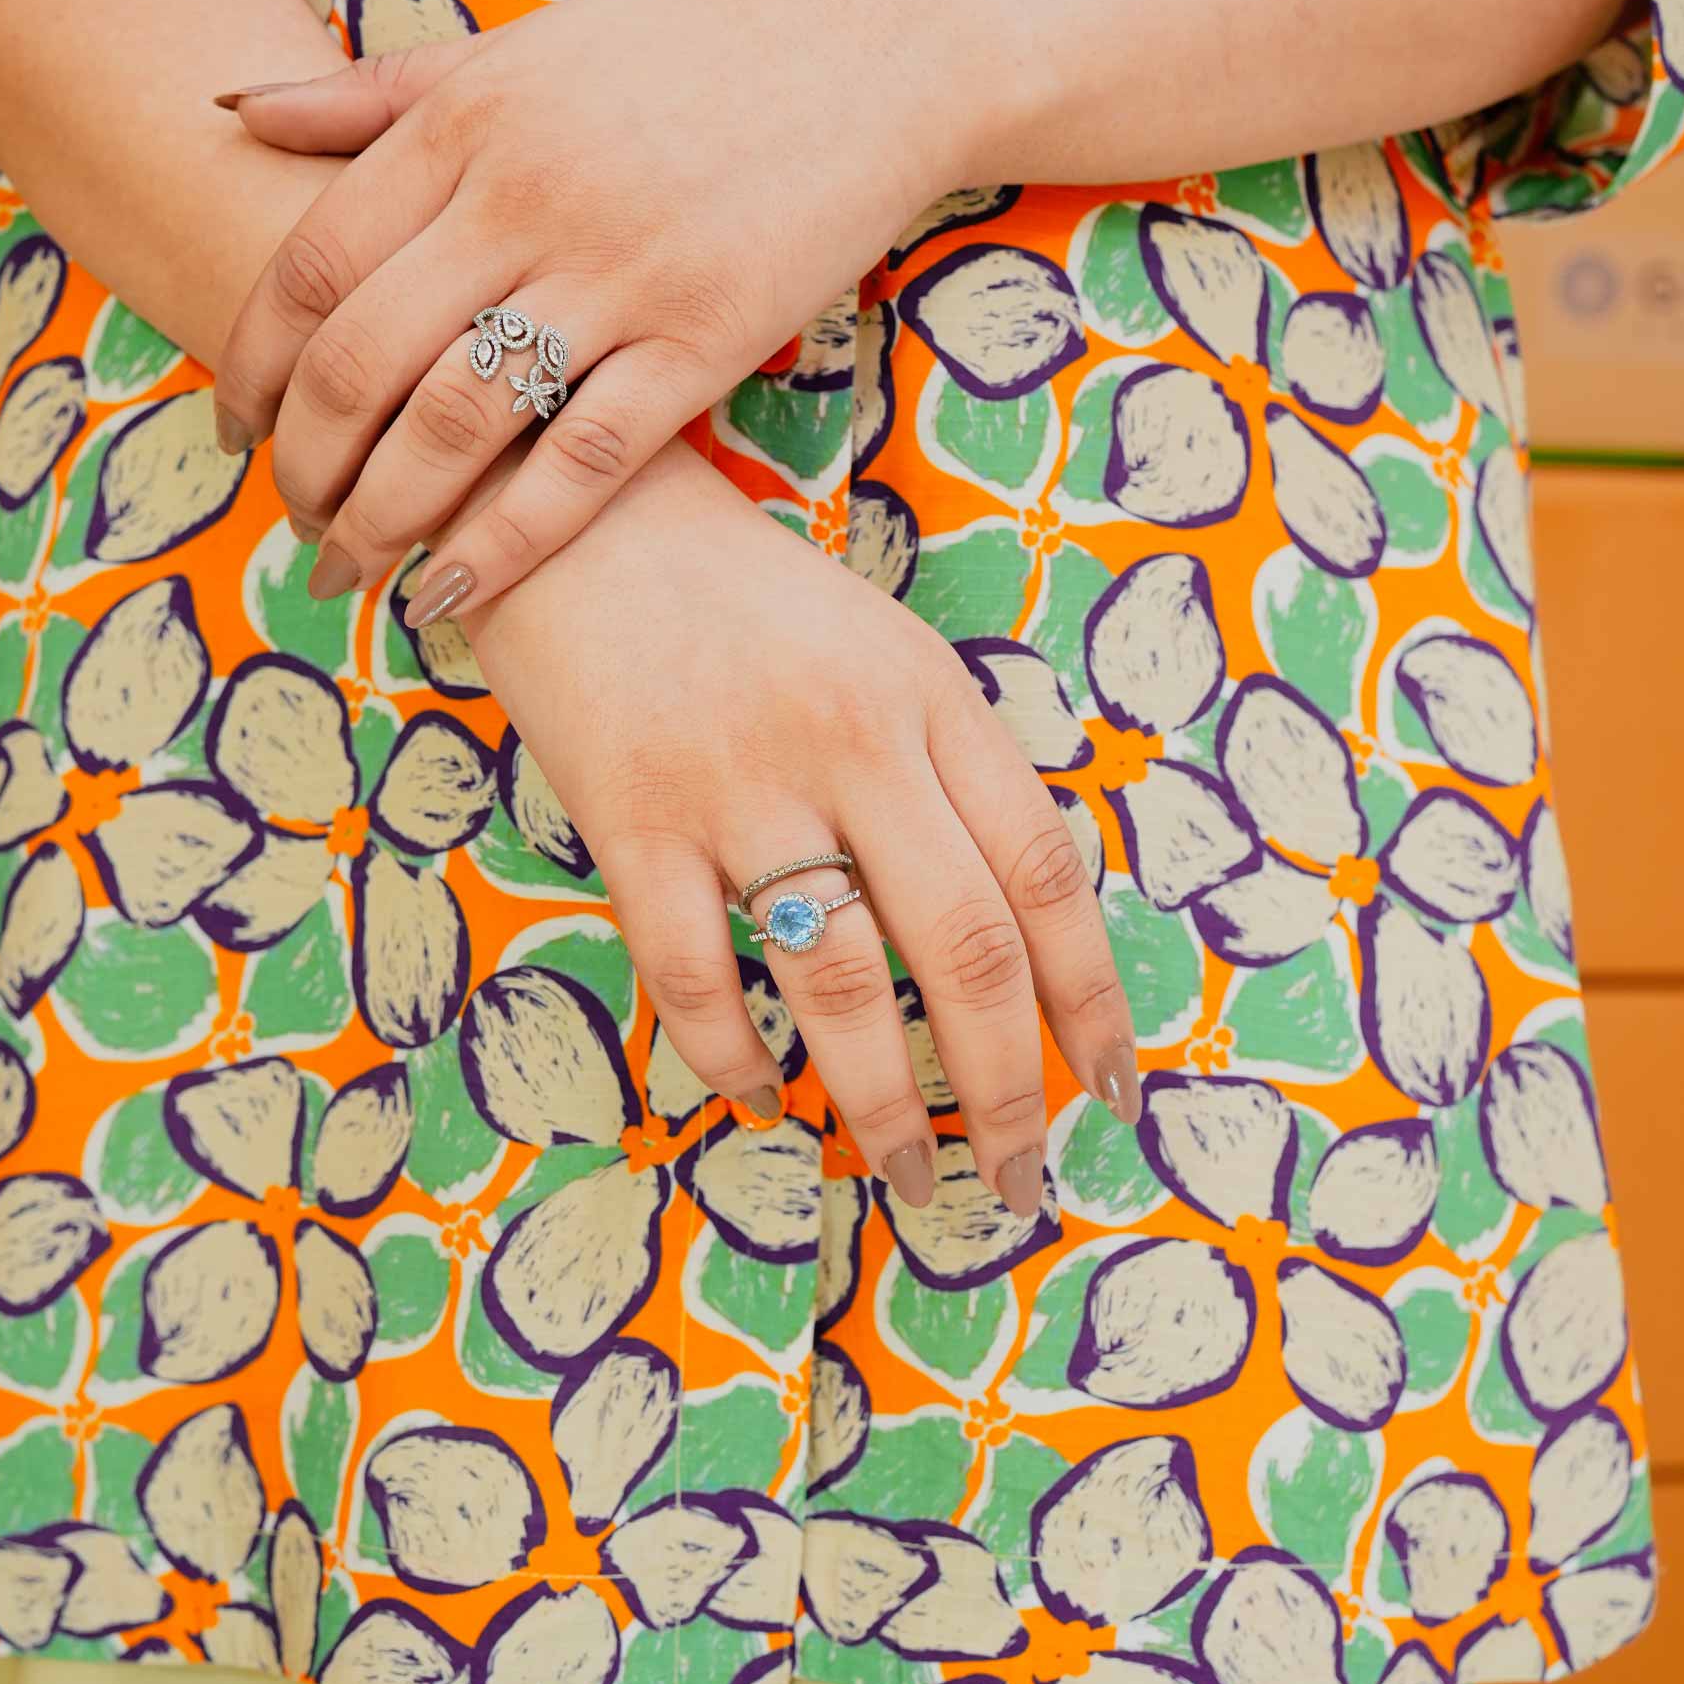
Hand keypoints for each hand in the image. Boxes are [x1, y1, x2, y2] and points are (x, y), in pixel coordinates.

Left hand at [209, 0, 986, 623]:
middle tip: (292, 517)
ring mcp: (615, 274)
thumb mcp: (514, 52)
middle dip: (306, 462)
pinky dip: (503, 543)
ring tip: (353, 566)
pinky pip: (579, 467)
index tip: (238, 428)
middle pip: (363, 358)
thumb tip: (229, 113)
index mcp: (464, 122)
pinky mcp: (702, 342)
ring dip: (382, 516)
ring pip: (455, 425)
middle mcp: (524, 196)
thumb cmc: (680, 59)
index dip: (254, 365)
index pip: (310, 265)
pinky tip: (450, 591)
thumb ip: (370, 95)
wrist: (870, 59)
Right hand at [461, 440, 1141, 1204]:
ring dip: (884, 1102)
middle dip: (1007, 1085)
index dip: (1092, 993)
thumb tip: (1018, 932)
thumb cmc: (741, 596)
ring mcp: (739, 781)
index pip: (1044, 868)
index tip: (1113, 1087)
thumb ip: (948, 767)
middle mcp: (852, 740)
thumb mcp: (880, 648)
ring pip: (840, 981)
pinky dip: (734, 1059)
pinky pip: (694, 973)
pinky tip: (763, 1102)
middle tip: (1017, 1178)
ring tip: (912, 1173)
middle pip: (965, 945)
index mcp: (931, 695)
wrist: (571, 506)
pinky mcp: (632, 815)